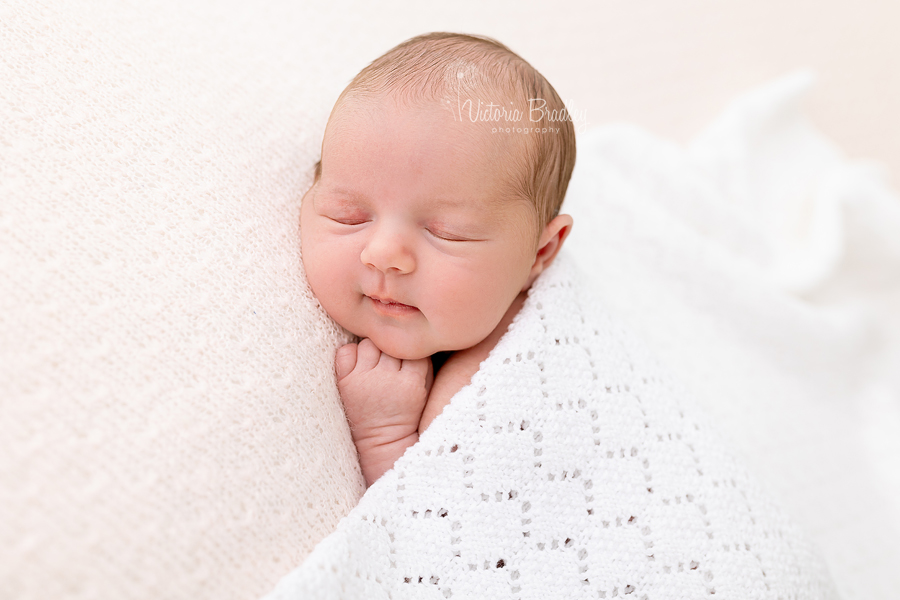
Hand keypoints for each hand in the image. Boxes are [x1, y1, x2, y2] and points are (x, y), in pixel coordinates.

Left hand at [335, 338, 432, 484]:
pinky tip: (359, 365)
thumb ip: (424, 363)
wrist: (381, 441)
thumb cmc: (406, 413)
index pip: (412, 347)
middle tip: (389, 358)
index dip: (409, 347)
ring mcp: (363, 380)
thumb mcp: (425, 390)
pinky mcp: (344, 383)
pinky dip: (351, 354)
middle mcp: (386, 380)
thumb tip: (413, 334)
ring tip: (375, 362)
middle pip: (389, 343)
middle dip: (390, 348)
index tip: (407, 356)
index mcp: (411, 383)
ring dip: (372, 348)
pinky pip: (345, 351)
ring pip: (368, 343)